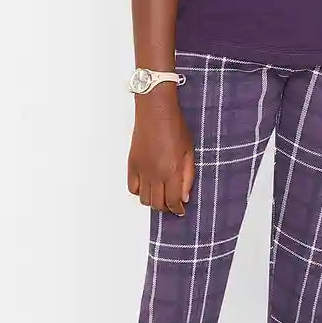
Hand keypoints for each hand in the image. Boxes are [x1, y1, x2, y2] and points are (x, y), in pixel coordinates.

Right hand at [127, 86, 195, 215]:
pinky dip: (139, 192)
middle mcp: (155, 174)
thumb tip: (185, 196)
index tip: (181, 210)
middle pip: (158, 204)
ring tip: (161, 195)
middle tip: (172, 203)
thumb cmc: (175, 127)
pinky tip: (147, 186)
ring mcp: (142, 170)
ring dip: (153, 201)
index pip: (173, 201)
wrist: (156, 111)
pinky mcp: (132, 165)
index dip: (178, 209)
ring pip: (144, 199)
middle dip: (167, 207)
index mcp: (172, 171)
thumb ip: (188, 176)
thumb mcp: (189, 152)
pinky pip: (132, 188)